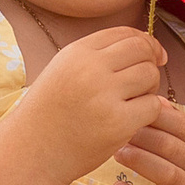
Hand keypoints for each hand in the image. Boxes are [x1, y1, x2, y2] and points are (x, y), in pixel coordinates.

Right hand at [16, 26, 168, 180]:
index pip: (125, 33)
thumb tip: (149, 47)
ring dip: (150, 88)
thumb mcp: (64, 71)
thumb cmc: (50, 113)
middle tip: (143, 83)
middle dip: (151, 63)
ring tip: (134, 102)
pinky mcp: (118, 123)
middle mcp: (91, 68)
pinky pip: (153, 106)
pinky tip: (133, 120)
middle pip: (143, 50)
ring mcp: (104, 95)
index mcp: (77, 52)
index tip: (153, 56)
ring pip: (150, 75)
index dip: (146, 42)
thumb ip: (98, 56)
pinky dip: (149, 112)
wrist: (31, 152)